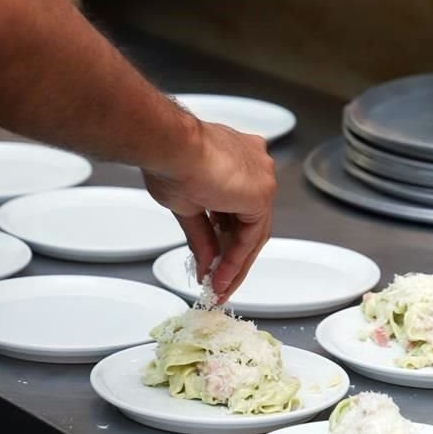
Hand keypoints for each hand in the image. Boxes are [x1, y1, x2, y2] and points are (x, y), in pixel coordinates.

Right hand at [143, 118, 276, 300]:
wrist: (171, 147)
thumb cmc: (170, 159)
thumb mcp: (186, 205)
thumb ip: (202, 236)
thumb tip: (205, 262)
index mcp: (239, 160)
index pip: (239, 209)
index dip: (226, 238)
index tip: (214, 260)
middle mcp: (256, 167)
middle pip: (249, 223)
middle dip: (232, 257)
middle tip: (219, 281)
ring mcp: (262, 179)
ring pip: (253, 231)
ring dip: (235, 263)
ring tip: (219, 286)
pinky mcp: (261, 194)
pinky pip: (251, 236)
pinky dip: (236, 258)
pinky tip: (222, 274)